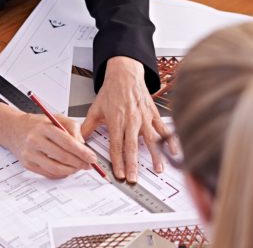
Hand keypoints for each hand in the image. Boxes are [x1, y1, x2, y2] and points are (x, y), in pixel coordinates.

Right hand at [1, 107, 98, 178]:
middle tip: (88, 165)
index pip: (67, 142)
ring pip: (55, 168)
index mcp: (44, 127)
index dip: (82, 152)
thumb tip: (82, 145)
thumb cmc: (36, 124)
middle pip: (62, 157)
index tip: (92, 157)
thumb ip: (72, 128)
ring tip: (78, 168)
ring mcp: (30, 154)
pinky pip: (48, 173)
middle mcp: (35, 141)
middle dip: (79, 163)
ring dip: (71, 170)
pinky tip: (67, 170)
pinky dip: (60, 174)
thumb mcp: (55, 118)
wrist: (13, 128)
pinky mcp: (27, 164)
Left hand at [80, 56, 174, 183]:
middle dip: (132, 165)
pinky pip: (163, 129)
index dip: (117, 162)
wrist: (125, 74)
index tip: (119, 174)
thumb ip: (87, 127)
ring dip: (155, 155)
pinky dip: (170, 140)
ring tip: (158, 169)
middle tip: (133, 178)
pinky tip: (175, 151)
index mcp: (116, 121)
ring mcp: (144, 118)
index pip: (116, 146)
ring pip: (150, 140)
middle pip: (131, 147)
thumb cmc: (112, 91)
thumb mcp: (95, 109)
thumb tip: (77, 140)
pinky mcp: (153, 114)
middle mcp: (130, 120)